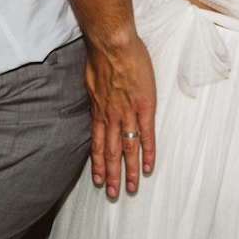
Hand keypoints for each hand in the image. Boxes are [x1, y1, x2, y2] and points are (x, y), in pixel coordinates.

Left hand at [86, 36, 155, 197]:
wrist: (112, 44)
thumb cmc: (101, 55)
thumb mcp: (91, 79)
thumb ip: (96, 94)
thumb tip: (97, 99)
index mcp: (98, 110)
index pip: (97, 143)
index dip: (98, 163)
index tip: (97, 179)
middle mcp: (110, 116)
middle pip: (111, 152)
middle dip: (111, 175)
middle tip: (112, 194)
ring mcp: (127, 113)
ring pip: (128, 148)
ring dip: (128, 170)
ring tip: (129, 189)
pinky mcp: (144, 107)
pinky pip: (146, 135)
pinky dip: (147, 152)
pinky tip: (148, 167)